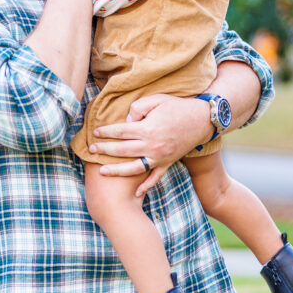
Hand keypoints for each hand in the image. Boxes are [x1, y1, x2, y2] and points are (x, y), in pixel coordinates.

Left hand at [90, 93, 209, 195]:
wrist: (201, 120)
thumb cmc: (177, 107)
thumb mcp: (156, 100)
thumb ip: (137, 108)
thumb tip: (126, 121)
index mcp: (148, 129)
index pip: (120, 132)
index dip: (106, 132)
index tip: (96, 132)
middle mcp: (152, 146)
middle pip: (122, 150)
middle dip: (105, 151)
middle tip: (91, 151)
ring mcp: (160, 157)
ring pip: (134, 168)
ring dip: (117, 170)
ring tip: (102, 171)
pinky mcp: (168, 163)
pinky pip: (156, 177)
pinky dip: (146, 186)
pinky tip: (136, 193)